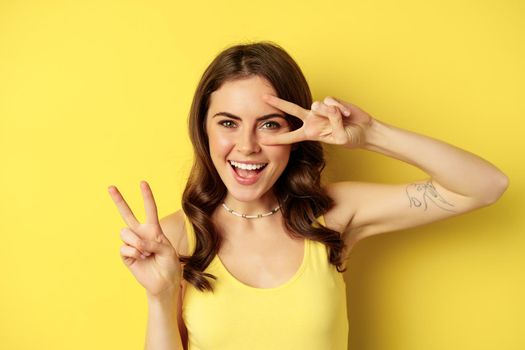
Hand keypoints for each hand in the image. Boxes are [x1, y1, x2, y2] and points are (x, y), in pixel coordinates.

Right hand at [108, 181, 180, 296]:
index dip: (146, 196)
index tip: (142, 183)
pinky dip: (134, 253)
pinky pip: (124, 248)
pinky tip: (141, 258)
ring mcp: (132, 244)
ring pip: (125, 232)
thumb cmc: (169, 264)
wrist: (164, 282)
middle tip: (111, 187)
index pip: (150, 209)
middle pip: (127, 214)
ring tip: (145, 252)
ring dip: (136, 241)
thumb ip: (154, 243)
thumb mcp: (167, 250)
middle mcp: (141, 234)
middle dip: (119, 200)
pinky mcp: (126, 255)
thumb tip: (137, 243)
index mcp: (153, 229)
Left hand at [261, 94, 373, 148]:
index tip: (262, 139)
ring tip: (342, 120)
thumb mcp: (340, 137)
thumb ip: (332, 122)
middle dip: (278, 103)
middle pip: (291, 110)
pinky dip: (340, 109)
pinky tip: (346, 115)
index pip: (290, 136)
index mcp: (310, 133)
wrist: (364, 130)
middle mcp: (312, 120)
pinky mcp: (331, 101)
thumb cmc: (351, 137)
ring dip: (330, 114)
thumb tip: (327, 107)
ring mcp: (321, 110)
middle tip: (263, 97)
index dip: (277, 139)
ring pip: (318, 106)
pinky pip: (330, 102)